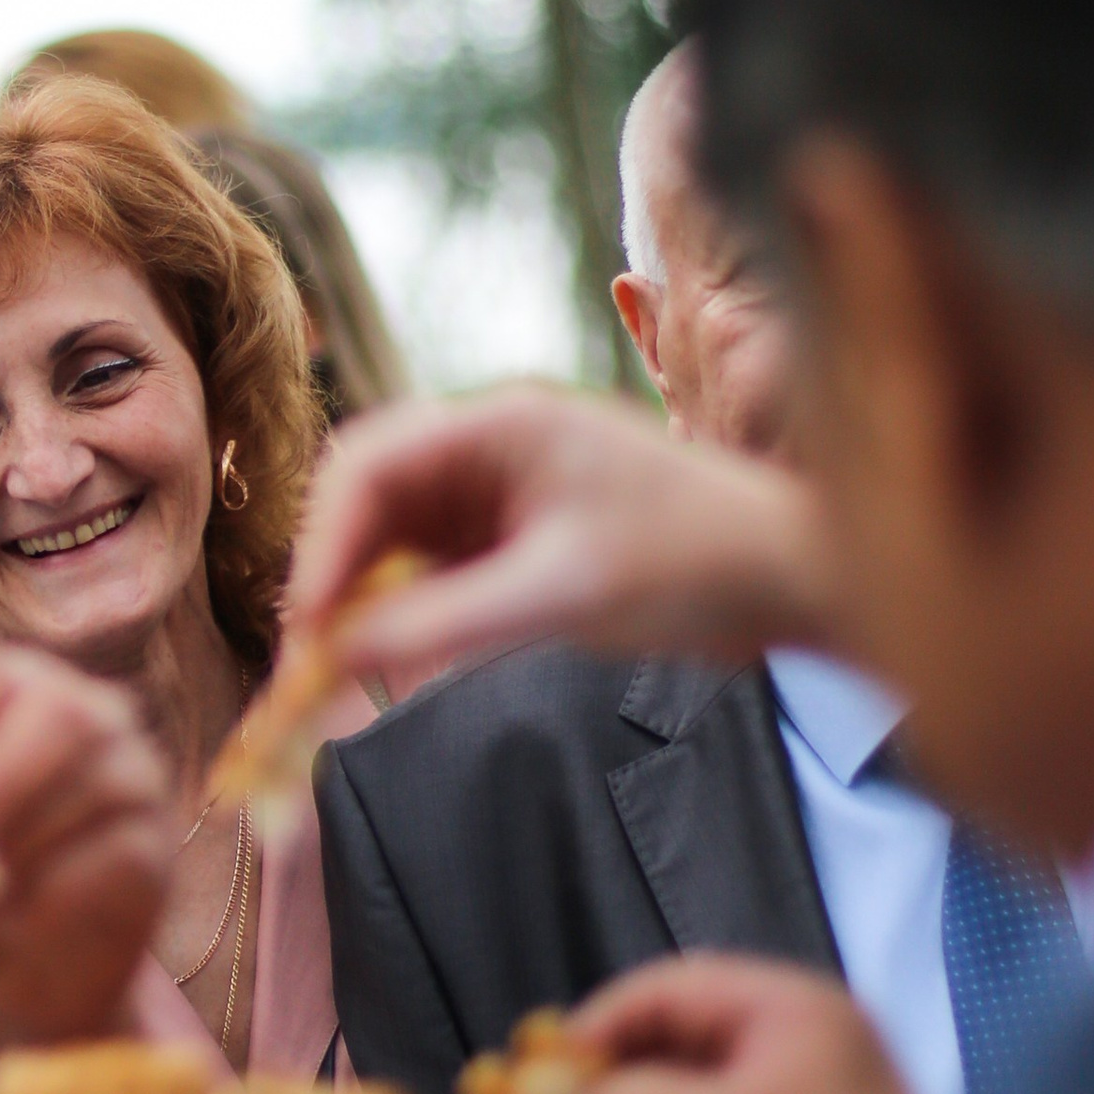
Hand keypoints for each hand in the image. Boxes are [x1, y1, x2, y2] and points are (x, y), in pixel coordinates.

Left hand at [0, 644, 179, 1055]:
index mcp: (13, 700)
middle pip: (63, 715)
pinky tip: (21, 924)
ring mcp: (135, 779)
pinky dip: (59, 893)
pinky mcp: (157, 847)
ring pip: (95, 788)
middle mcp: (89, 719)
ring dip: (26, 848)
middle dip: (1, 775)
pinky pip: (118, 854)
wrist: (22, 977)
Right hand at [287, 385, 834, 681]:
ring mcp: (501, 493)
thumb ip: (444, 621)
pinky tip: (396, 662)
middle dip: (330, 568)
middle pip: (367, 493)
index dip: (321, 542)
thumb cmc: (696, 562)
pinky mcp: (515, 541)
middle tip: (308, 651)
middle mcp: (490, 448)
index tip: (304, 621)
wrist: (789, 581)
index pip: (369, 464)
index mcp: (501, 425)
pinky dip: (406, 614)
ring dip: (363, 597)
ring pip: (393, 536)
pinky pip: (432, 571)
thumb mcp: (563, 595)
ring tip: (341, 668)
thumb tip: (339, 650)